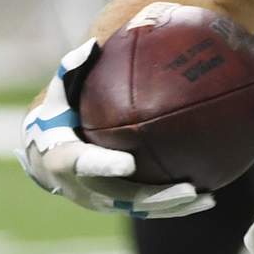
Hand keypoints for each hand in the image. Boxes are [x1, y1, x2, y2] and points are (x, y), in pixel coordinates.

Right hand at [18, 39, 214, 218]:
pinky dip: (175, 205)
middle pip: (120, 196)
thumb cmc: (58, 114)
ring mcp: (99, 201)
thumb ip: (73, 70)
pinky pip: (147, 208)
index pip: (83, 164)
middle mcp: (81, 188)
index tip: (129, 162)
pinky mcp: (116, 206)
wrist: (45, 152)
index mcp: (63, 159)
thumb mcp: (59, 91)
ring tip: (206, 198)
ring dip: (173, 206)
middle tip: (186, 188)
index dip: (104, 165)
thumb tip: (92, 44)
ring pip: (139, 209)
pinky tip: (208, 196)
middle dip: (154, 196)